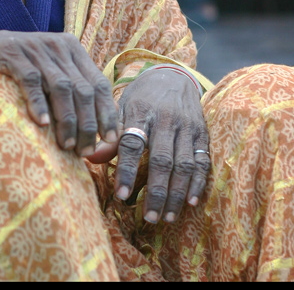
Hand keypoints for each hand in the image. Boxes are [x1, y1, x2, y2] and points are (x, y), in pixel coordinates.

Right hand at [0, 31, 118, 156]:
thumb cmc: (19, 71)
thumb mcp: (50, 75)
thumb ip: (73, 94)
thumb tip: (101, 133)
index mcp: (72, 49)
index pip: (98, 83)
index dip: (106, 113)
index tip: (110, 140)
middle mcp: (56, 45)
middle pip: (82, 89)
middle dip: (87, 123)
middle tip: (85, 152)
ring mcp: (34, 47)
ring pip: (62, 87)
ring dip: (66, 119)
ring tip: (66, 145)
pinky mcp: (11, 53)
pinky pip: (31, 80)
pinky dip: (38, 103)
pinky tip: (41, 124)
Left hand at [87, 68, 209, 223]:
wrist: (173, 77)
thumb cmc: (142, 97)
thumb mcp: (122, 107)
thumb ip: (110, 134)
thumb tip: (90, 158)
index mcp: (141, 111)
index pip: (133, 143)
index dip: (127, 170)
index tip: (121, 196)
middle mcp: (166, 119)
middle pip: (162, 159)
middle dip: (156, 191)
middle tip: (148, 217)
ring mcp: (186, 126)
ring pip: (183, 164)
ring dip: (176, 193)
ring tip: (167, 217)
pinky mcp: (202, 132)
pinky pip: (202, 160)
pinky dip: (198, 182)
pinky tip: (190, 202)